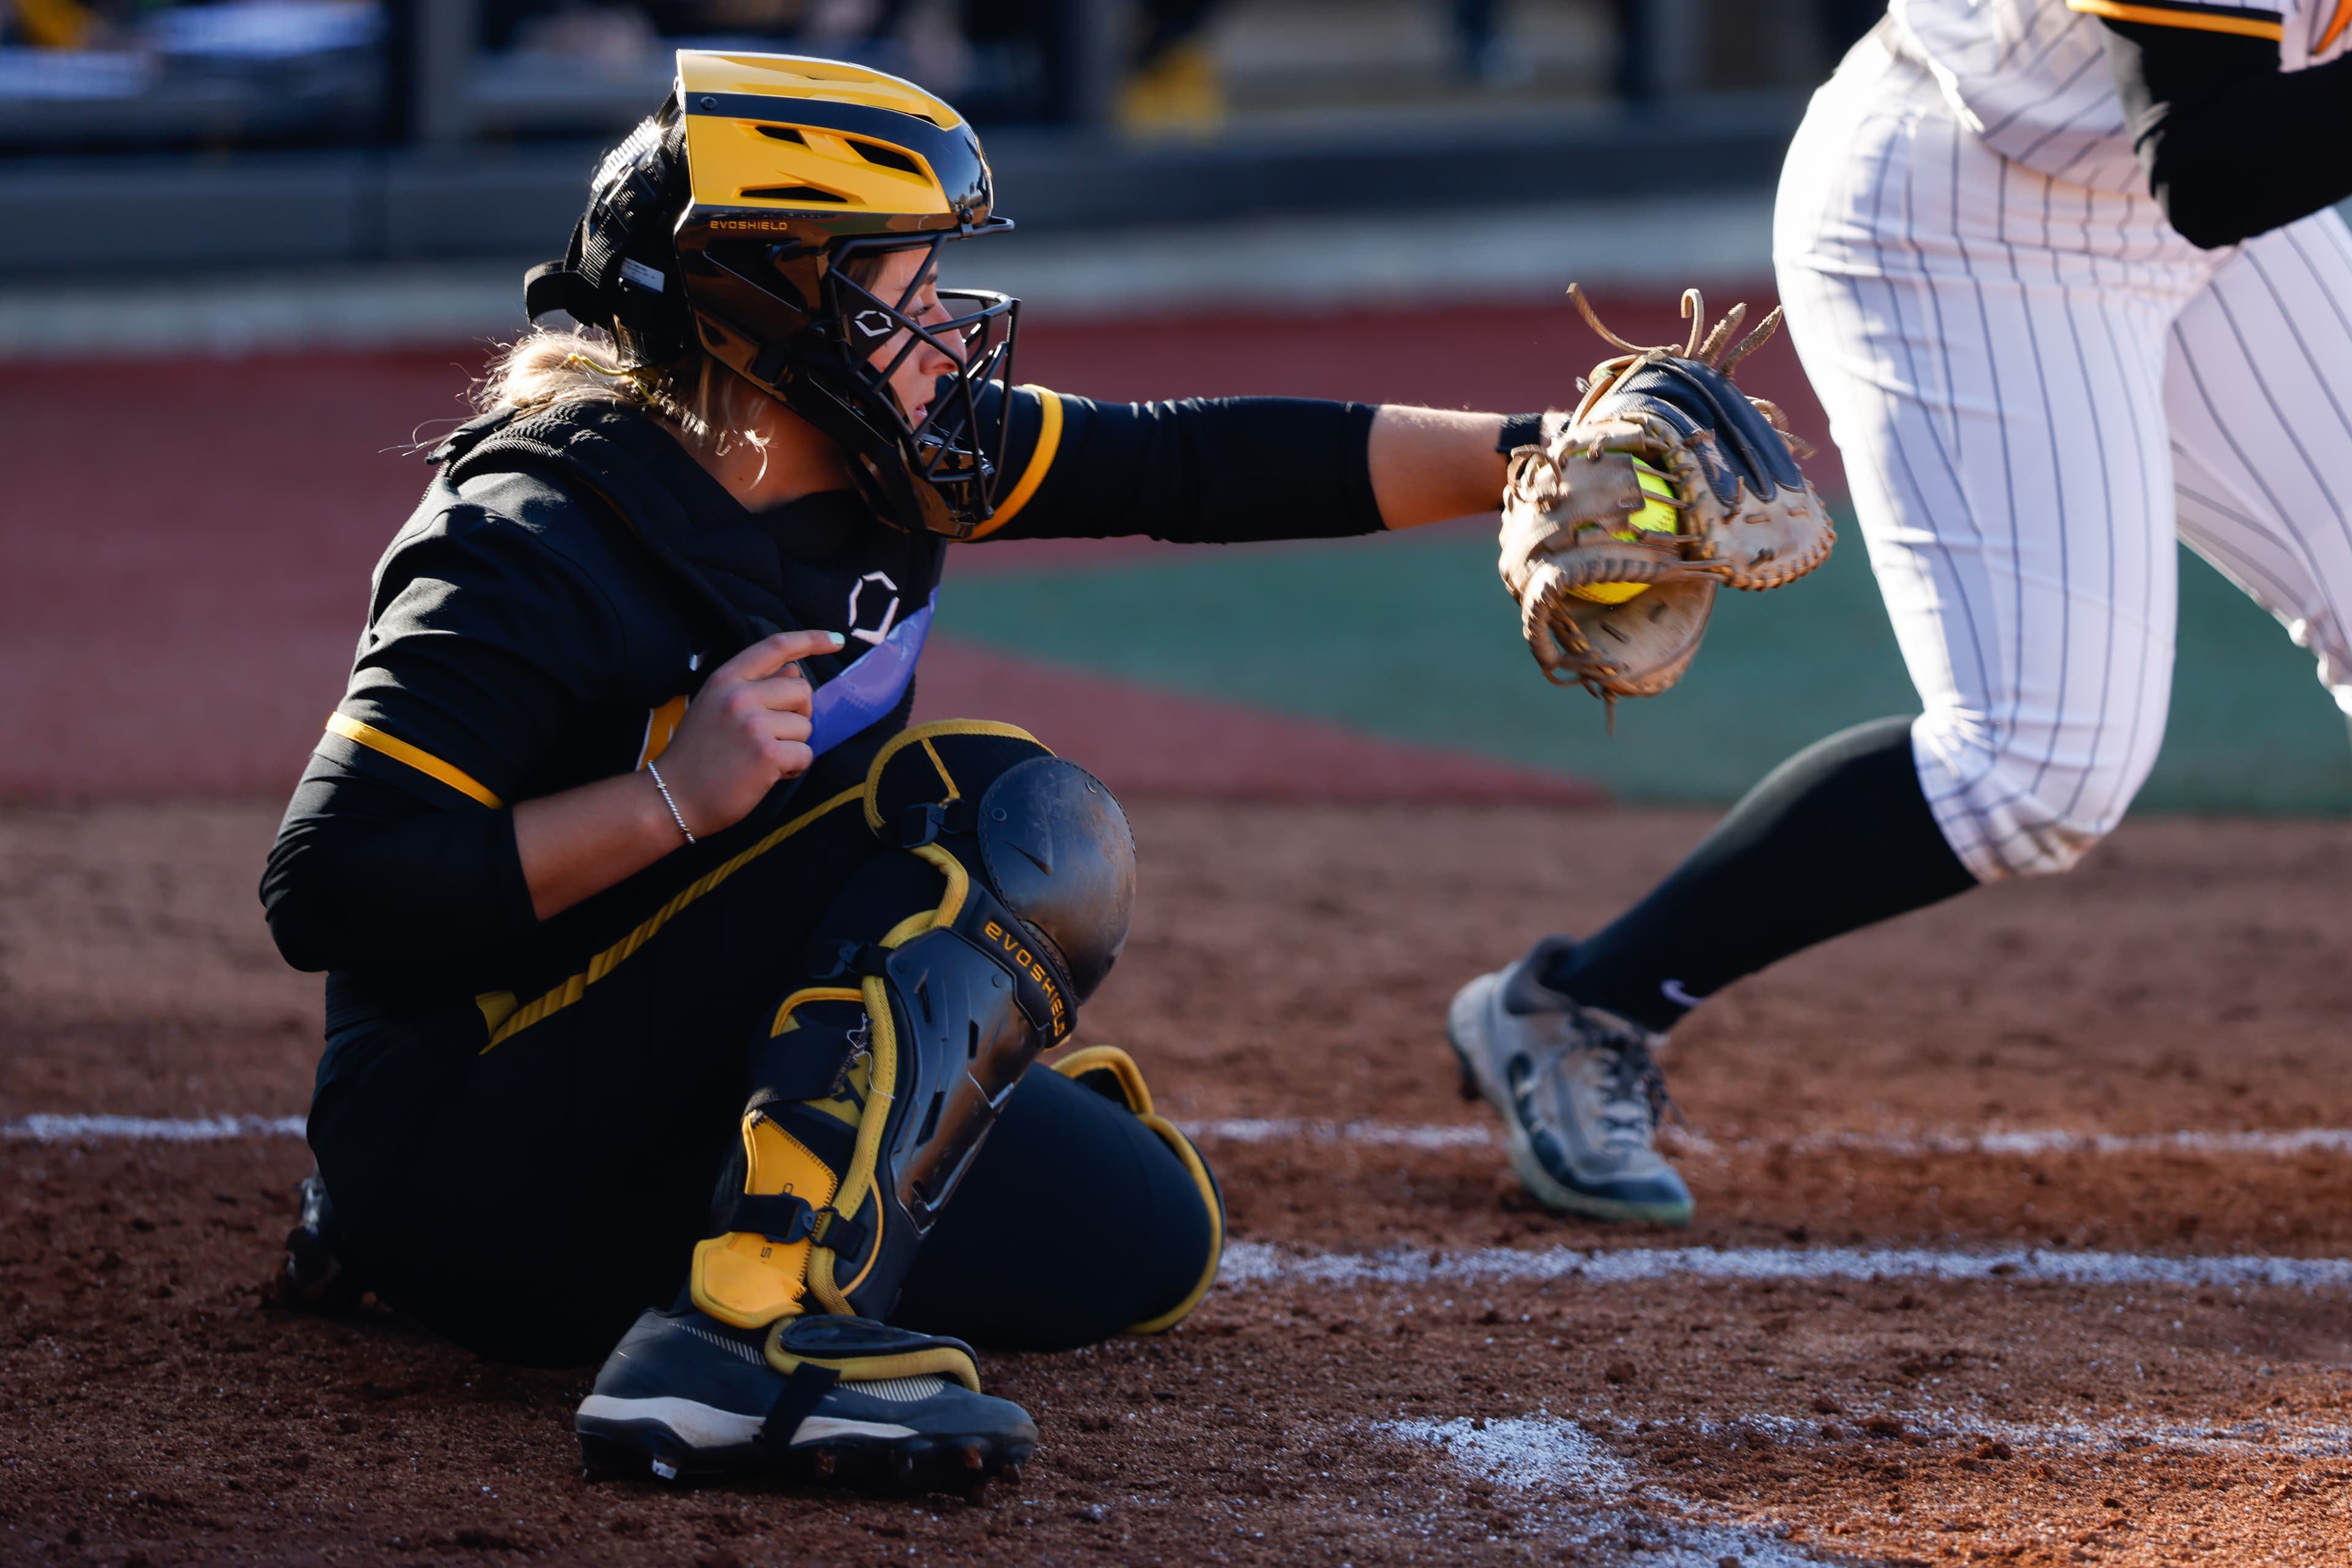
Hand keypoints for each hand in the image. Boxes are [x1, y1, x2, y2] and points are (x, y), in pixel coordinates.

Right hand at [654, 629, 843, 835]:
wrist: (672, 798)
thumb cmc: (697, 757)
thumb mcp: (714, 707)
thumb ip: (752, 687)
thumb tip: (794, 671)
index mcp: (725, 679)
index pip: (775, 647)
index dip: (811, 639)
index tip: (837, 640)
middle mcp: (739, 696)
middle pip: (802, 690)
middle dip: (798, 715)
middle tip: (772, 736)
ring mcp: (753, 724)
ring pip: (806, 726)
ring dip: (793, 746)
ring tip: (761, 759)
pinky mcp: (766, 754)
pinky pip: (805, 754)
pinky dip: (793, 768)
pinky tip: (767, 775)